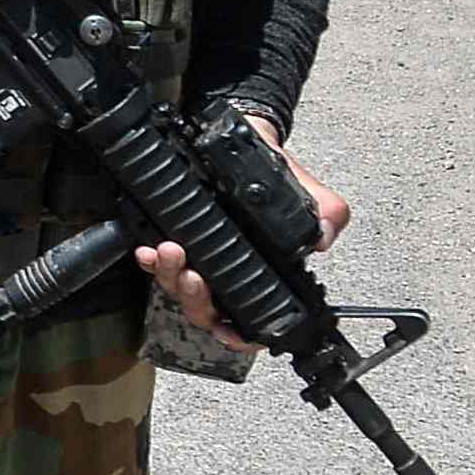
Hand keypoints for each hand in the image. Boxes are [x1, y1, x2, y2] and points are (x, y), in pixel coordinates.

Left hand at [133, 117, 350, 352]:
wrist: (250, 140)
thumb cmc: (278, 174)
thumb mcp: (309, 193)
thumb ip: (325, 214)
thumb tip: (322, 237)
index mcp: (265, 271)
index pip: (252, 318)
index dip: (239, 334)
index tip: (228, 331)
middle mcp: (229, 271)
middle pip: (208, 309)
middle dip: (196, 299)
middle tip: (194, 276)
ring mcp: (201, 258)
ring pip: (180, 288)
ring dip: (172, 277)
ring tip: (172, 252)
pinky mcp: (176, 238)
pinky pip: (158, 262)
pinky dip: (152, 260)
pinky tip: (149, 250)